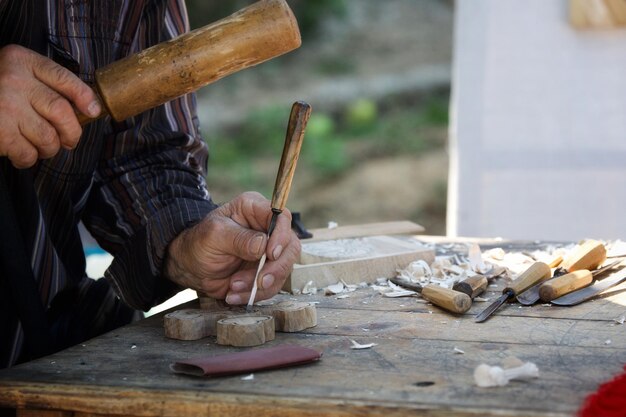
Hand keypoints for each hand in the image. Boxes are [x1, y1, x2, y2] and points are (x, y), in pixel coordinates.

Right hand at [0, 44, 100, 167]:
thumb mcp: (17, 74)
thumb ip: (46, 84)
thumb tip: (87, 109)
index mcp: (22, 61)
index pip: (63, 77)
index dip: (84, 96)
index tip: (94, 111)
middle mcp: (14, 79)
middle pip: (61, 111)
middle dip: (72, 132)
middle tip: (69, 141)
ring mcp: (5, 104)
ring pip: (48, 136)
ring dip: (50, 148)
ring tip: (41, 146)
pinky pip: (27, 153)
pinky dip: (28, 159)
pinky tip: (21, 153)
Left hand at [164, 191, 300, 304]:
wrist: (191, 267)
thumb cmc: (199, 243)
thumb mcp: (214, 235)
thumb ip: (239, 239)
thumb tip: (263, 245)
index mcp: (255, 209)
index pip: (281, 217)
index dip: (281, 235)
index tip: (270, 254)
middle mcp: (267, 229)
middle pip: (290, 246)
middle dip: (275, 268)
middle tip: (259, 281)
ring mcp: (269, 252)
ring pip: (283, 269)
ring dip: (260, 284)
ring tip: (233, 287)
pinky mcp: (267, 271)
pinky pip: (272, 286)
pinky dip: (255, 294)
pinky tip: (234, 295)